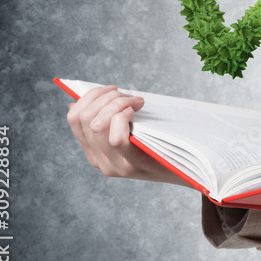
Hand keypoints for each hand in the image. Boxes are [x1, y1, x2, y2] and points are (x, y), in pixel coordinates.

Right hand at [66, 84, 191, 186]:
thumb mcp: (130, 132)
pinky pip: (116, 138)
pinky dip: (123, 117)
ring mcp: (115, 165)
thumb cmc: (160, 144)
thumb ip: (108, 121)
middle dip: (105, 97)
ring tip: (135, 102)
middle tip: (128, 95)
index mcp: (94, 152)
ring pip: (97, 125)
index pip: (74, 119)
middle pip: (85, 118)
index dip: (89, 97)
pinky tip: (136, 112)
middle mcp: (99, 161)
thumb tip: (78, 102)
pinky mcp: (132, 166)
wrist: (186, 171)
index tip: (111, 89)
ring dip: (116, 104)